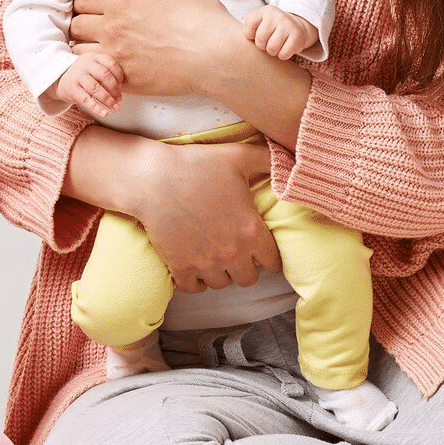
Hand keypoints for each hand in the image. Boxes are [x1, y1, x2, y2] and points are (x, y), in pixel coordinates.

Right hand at [50, 53, 124, 119]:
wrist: (60, 79)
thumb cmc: (84, 75)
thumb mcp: (93, 67)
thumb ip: (106, 72)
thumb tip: (122, 89)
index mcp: (94, 57)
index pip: (111, 63)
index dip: (119, 75)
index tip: (122, 85)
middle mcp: (85, 64)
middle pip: (104, 75)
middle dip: (115, 89)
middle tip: (120, 99)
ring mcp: (78, 76)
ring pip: (96, 88)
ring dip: (108, 100)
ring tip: (116, 108)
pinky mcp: (72, 89)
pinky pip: (86, 100)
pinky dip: (97, 108)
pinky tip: (104, 113)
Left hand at [68, 0, 240, 96]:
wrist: (217, 57)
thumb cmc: (199, 17)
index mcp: (121, 4)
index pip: (81, 0)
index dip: (84, 1)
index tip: (93, 5)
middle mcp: (112, 31)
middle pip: (76, 25)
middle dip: (80, 22)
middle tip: (93, 24)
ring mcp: (117, 58)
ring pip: (78, 52)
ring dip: (83, 46)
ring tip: (96, 45)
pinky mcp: (125, 82)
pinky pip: (95, 75)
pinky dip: (96, 69)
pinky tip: (107, 65)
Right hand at [135, 140, 283, 291]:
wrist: (153, 178)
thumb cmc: (198, 164)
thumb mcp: (239, 156)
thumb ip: (269, 160)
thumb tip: (290, 160)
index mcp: (251, 230)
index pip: (274, 262)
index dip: (270, 257)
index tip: (262, 251)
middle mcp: (232, 252)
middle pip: (249, 279)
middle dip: (246, 267)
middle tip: (238, 254)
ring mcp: (205, 263)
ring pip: (222, 284)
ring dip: (221, 273)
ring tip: (215, 257)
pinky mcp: (180, 267)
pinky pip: (194, 288)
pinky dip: (195, 281)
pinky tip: (195, 265)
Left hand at [244, 6, 317, 59]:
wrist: (298, 27)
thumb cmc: (273, 27)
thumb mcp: (261, 21)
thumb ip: (250, 27)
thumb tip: (247, 40)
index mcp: (266, 11)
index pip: (249, 26)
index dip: (250, 35)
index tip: (257, 34)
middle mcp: (277, 16)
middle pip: (260, 39)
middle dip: (262, 45)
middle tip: (268, 42)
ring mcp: (288, 25)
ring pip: (272, 48)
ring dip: (273, 51)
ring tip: (277, 45)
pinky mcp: (297, 36)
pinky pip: (283, 54)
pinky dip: (283, 55)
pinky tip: (285, 47)